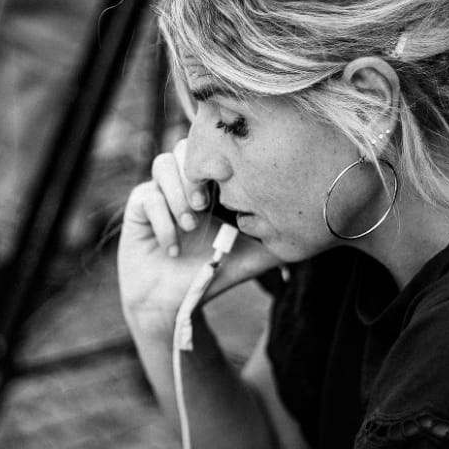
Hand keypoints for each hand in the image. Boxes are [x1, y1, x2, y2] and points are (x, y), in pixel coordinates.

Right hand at [118, 140, 280, 331]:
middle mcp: (183, 182)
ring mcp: (159, 191)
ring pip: (163, 164)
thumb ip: (274, 241)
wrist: (172, 302)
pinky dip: (163, 221)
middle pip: (186, 147)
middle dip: (196, 174)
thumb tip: (311, 234)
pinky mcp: (138, 206)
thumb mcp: (249, 257)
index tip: (230, 190)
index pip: (215, 150)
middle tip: (204, 206)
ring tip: (190, 226)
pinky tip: (173, 247)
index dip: (221, 160)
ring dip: (178, 194)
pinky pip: (147, 196)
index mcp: (211, 185)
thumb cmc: (209, 274)